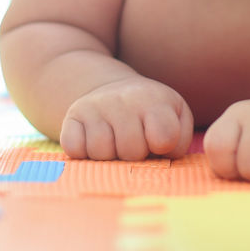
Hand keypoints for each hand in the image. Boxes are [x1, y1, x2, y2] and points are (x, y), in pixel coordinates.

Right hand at [59, 76, 193, 160]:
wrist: (115, 91)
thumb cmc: (151, 115)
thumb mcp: (176, 120)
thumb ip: (178, 142)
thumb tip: (161, 159)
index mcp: (155, 99)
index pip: (164, 137)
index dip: (162, 147)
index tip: (158, 141)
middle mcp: (123, 98)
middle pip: (131, 151)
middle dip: (135, 155)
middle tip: (135, 143)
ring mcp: (95, 105)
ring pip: (101, 152)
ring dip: (110, 157)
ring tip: (116, 143)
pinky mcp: (71, 116)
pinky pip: (74, 149)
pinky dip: (83, 154)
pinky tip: (94, 142)